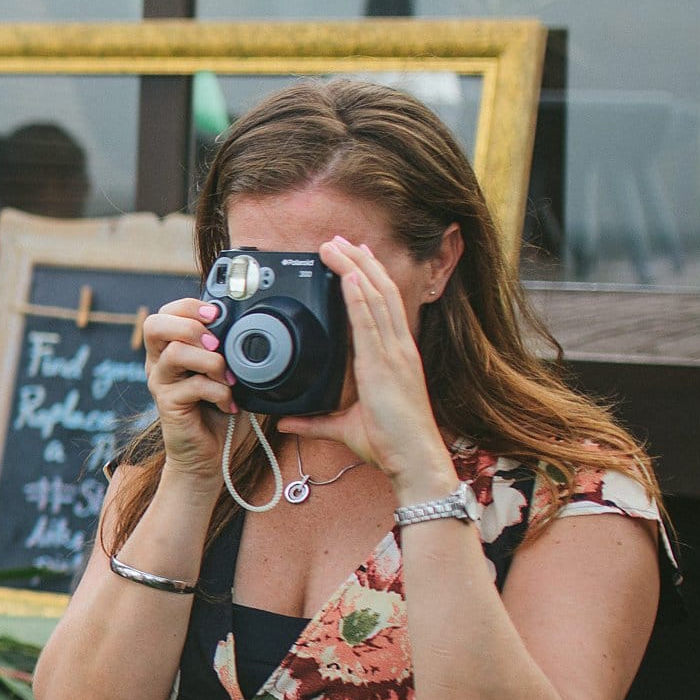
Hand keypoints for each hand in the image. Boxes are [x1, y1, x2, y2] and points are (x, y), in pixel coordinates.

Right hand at [139, 295, 232, 479]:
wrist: (211, 455)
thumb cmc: (220, 412)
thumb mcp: (230, 373)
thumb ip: (233, 351)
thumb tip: (250, 328)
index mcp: (171, 348)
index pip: (166, 312)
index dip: (189, 306)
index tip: (217, 315)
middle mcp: (159, 362)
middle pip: (154, 324)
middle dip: (191, 326)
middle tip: (216, 343)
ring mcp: (160, 382)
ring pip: (175, 352)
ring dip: (211, 361)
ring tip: (228, 379)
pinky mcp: (166, 403)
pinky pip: (194, 385)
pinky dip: (220, 392)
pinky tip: (230, 405)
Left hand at [276, 237, 452, 498]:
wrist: (413, 459)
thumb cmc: (390, 444)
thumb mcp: (344, 428)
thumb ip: (314, 422)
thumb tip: (286, 422)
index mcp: (393, 358)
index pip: (381, 307)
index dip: (368, 278)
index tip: (353, 259)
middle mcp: (397, 349)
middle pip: (379, 292)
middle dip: (359, 262)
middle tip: (339, 240)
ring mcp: (394, 353)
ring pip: (375, 297)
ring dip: (355, 267)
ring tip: (337, 244)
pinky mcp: (386, 362)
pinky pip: (370, 319)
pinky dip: (358, 292)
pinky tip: (348, 273)